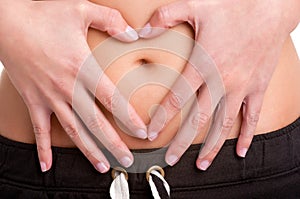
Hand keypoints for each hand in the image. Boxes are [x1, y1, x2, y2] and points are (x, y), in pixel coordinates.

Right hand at [0, 0, 146, 172]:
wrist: (6, 20)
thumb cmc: (42, 14)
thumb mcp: (81, 9)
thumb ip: (111, 20)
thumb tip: (134, 34)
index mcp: (82, 67)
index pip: (112, 99)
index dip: (129, 118)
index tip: (142, 134)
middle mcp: (67, 87)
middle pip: (95, 123)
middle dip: (114, 144)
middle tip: (128, 160)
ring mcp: (49, 97)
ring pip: (72, 131)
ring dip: (88, 151)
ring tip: (102, 166)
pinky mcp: (32, 100)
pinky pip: (38, 129)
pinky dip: (42, 148)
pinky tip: (46, 165)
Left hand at [140, 0, 299, 169]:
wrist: (272, 6)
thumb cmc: (234, 6)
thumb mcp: (195, 5)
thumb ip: (166, 16)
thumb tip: (142, 29)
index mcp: (203, 64)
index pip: (176, 99)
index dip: (161, 119)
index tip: (150, 135)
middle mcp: (222, 80)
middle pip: (197, 120)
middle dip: (182, 143)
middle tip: (171, 160)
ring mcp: (242, 86)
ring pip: (224, 124)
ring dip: (212, 147)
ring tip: (202, 164)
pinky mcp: (259, 86)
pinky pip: (252, 116)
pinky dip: (247, 134)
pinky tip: (242, 150)